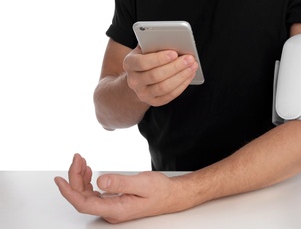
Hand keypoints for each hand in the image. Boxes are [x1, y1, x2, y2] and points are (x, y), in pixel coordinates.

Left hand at [54, 154, 183, 223]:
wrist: (171, 195)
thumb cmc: (160, 190)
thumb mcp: (142, 183)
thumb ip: (120, 183)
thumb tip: (100, 181)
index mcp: (116, 209)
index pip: (84, 204)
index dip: (69, 192)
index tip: (59, 179)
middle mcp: (111, 211)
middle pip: (82, 197)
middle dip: (75, 177)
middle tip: (77, 158)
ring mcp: (111, 207)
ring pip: (86, 195)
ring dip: (80, 178)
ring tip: (81, 161)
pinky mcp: (113, 202)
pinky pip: (94, 193)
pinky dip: (88, 181)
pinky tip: (88, 171)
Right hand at [123, 46, 198, 106]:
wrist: (138, 78)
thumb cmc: (145, 59)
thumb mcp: (145, 49)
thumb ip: (155, 45)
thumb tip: (174, 42)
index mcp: (129, 64)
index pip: (143, 63)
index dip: (159, 59)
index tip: (174, 53)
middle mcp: (133, 81)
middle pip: (155, 76)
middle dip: (175, 67)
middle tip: (189, 59)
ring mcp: (143, 94)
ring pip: (164, 87)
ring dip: (181, 76)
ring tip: (192, 66)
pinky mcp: (154, 102)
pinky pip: (170, 95)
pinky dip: (182, 85)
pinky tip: (189, 75)